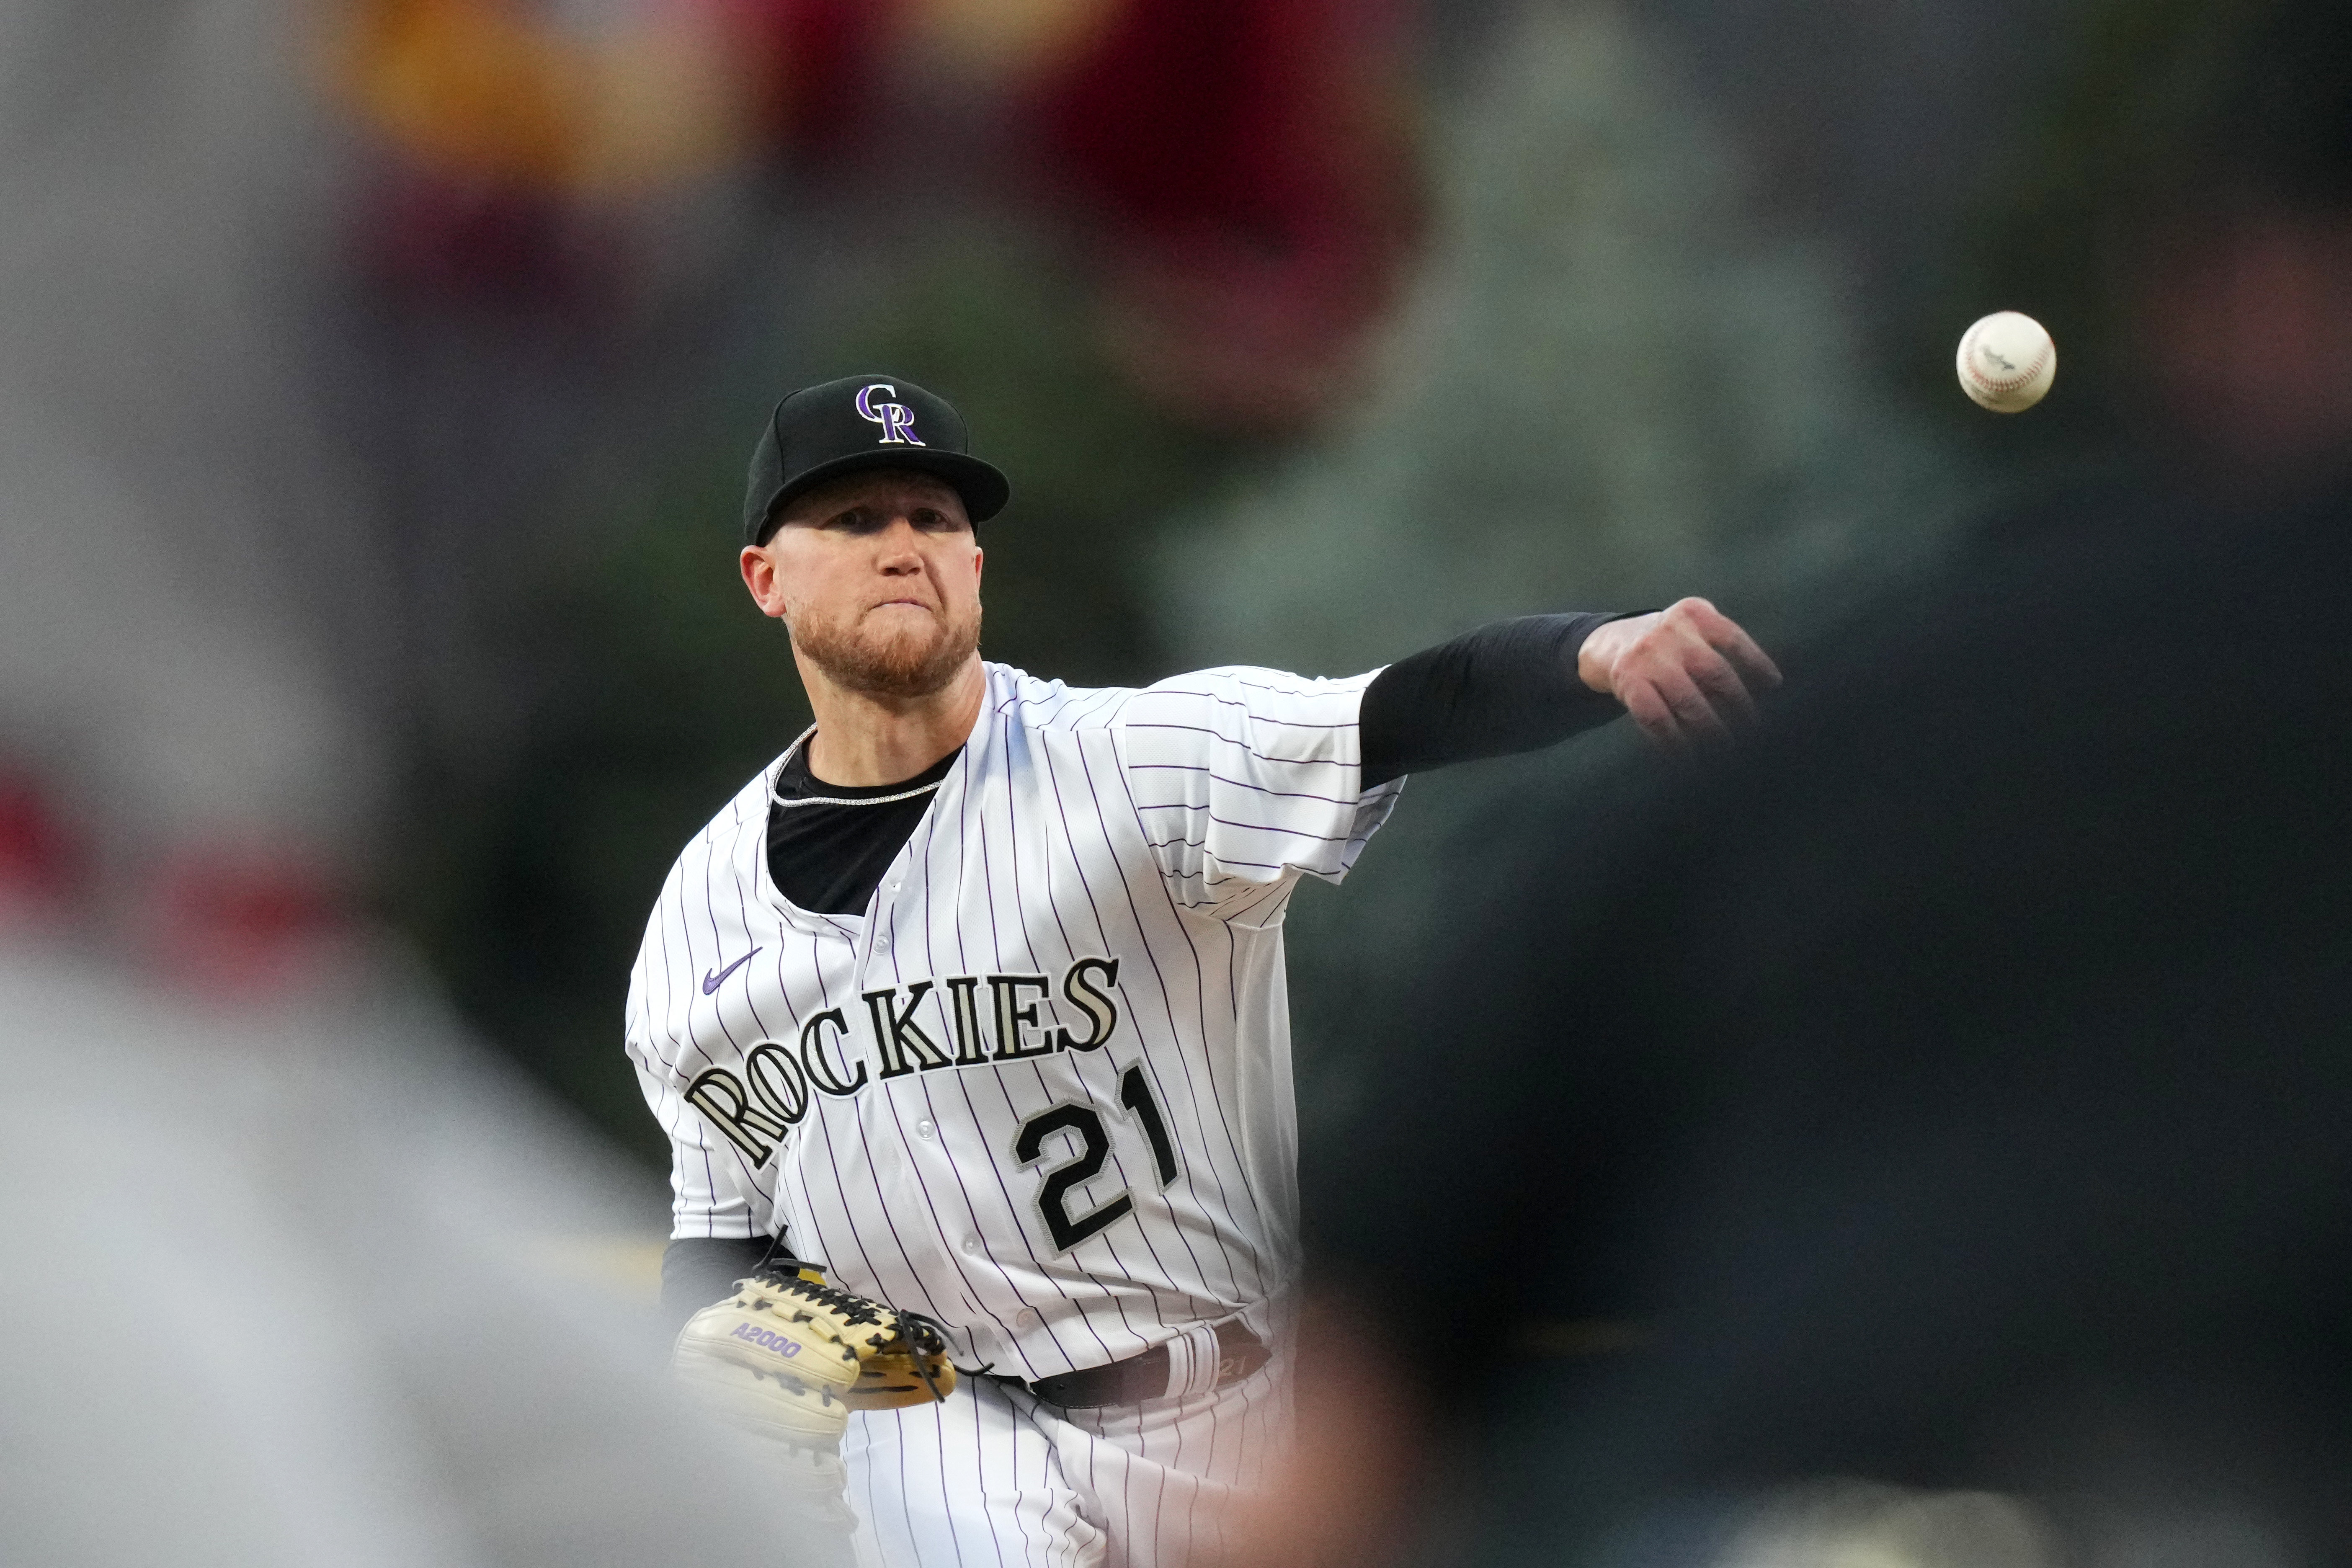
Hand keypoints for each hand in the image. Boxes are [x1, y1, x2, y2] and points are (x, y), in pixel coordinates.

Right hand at [1577, 598, 1780, 747]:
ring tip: (1727, 749)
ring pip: (1688, 701)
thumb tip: (1760, 695)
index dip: (1756, 663)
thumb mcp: (1693, 632)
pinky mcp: (1628, 682)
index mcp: (1693, 614)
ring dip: (1711, 730)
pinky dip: (1674, 742)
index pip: (1732, 638)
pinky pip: (1657, 719)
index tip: (1774, 686)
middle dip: (1739, 705)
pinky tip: (1687, 757)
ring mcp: (1647, 657)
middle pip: (1715, 673)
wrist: (1613, 643)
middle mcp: (1670, 631)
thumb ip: (1720, 652)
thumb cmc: (1670, 645)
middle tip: (1753, 729)